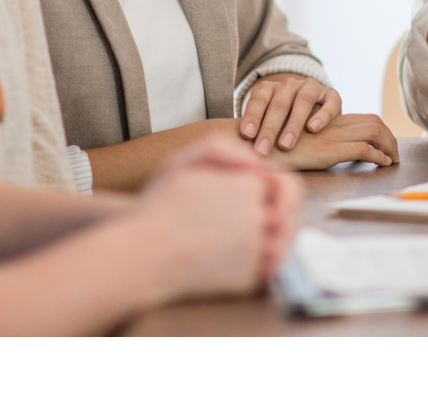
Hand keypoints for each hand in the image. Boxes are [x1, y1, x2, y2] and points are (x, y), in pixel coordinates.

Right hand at [132, 135, 299, 297]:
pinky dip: (259, 266)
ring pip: (282, 244)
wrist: (141, 254)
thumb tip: (256, 161)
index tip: (254, 197)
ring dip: (272, 242)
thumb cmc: (158, 207)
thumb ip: (223, 149)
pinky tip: (236, 260)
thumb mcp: (182, 161)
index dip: (267, 190)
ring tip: (244, 242)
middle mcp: (256, 217)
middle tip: (255, 221)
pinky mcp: (248, 278)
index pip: (280, 184)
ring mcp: (254, 250)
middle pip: (286, 215)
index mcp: (246, 187)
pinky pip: (268, 271)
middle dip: (276, 216)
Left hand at [238, 73, 341, 154]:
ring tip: (285, 145)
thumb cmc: (282, 120)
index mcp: (270, 88)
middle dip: (269, 128)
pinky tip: (313, 129)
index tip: (246, 135)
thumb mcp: (267, 119)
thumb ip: (256, 128)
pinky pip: (328, 102)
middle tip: (262, 150)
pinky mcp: (331, 95)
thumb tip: (237, 148)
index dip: (252, 116)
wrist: (314, 106)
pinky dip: (321, 115)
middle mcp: (290, 85)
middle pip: (279, 104)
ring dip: (293, 124)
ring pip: (303, 101)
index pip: (259, 99)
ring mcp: (311, 87)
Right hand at [267, 112, 398, 170]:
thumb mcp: (295, 142)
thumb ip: (312, 142)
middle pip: (373, 121)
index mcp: (325, 122)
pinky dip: (377, 156)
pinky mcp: (327, 150)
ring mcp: (330, 136)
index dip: (379, 130)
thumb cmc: (268, 149)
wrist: (252, 146)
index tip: (385, 145)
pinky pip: (362, 149)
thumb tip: (326, 154)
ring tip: (393, 159)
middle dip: (390, 137)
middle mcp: (331, 125)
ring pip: (374, 131)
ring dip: (389, 145)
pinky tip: (381, 163)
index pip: (362, 119)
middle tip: (395, 154)